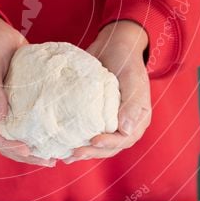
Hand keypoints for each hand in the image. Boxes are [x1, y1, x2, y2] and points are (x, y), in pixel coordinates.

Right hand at [0, 11, 55, 166]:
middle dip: (26, 156)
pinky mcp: (20, 103)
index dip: (8, 144)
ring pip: (18, 137)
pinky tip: (55, 138)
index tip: (27, 150)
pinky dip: (40, 134)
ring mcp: (7, 109)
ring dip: (34, 150)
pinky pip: (28, 124)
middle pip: (6, 142)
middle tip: (49, 161)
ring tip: (54, 157)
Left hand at [64, 20, 151, 162]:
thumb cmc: (126, 59)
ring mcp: (108, 121)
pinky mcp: (94, 116)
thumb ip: (133, 103)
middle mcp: (124, 124)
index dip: (110, 144)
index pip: (125, 139)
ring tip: (66, 156)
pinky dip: (76, 139)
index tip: (94, 141)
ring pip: (97, 143)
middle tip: (74, 154)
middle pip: (110, 147)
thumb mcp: (132, 78)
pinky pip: (86, 131)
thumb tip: (126, 130)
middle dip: (92, 152)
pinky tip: (61, 143)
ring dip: (84, 151)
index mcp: (138, 119)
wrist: (113, 45)